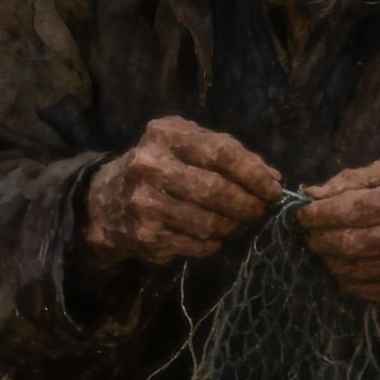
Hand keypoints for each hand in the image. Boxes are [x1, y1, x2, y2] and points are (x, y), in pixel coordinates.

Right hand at [84, 117, 282, 264]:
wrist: (106, 199)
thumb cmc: (161, 165)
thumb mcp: (189, 146)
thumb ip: (232, 155)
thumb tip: (273, 179)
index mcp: (165, 135)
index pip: (221, 153)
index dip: (253, 173)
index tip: (273, 189)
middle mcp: (149, 165)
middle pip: (215, 190)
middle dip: (247, 204)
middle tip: (261, 210)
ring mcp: (144, 203)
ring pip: (208, 222)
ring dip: (232, 225)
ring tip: (237, 221)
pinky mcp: (144, 235)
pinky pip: (195, 245)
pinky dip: (213, 243)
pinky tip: (214, 235)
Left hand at [296, 160, 379, 308]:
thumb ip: (351, 180)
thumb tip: (311, 194)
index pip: (351, 208)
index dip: (318, 213)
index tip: (301, 214)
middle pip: (346, 241)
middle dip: (317, 237)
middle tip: (307, 232)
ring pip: (347, 267)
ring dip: (326, 257)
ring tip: (323, 245)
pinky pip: (357, 287)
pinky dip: (342, 274)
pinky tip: (343, 262)